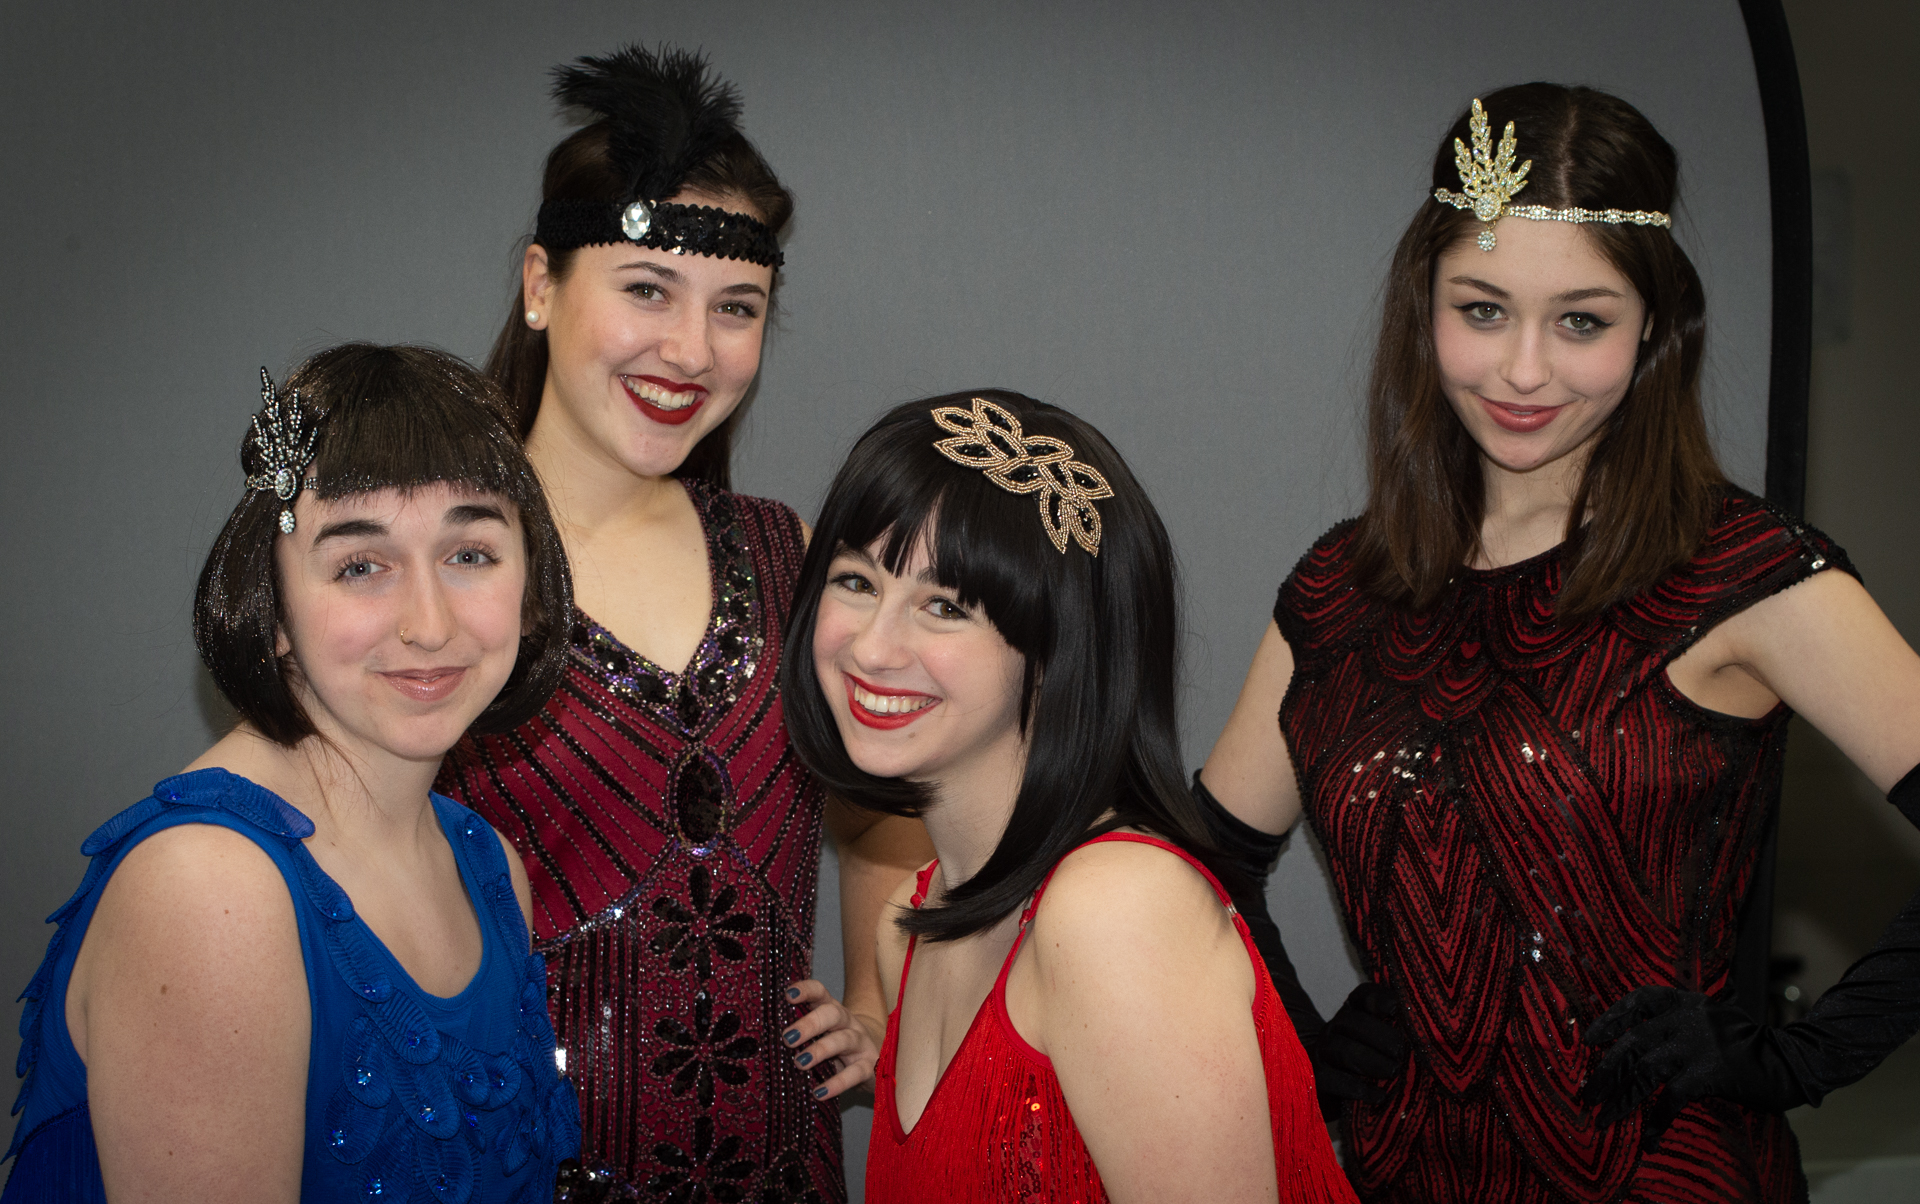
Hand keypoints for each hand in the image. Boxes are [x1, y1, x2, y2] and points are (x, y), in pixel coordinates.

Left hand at [781, 979, 881, 1100]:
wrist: (879, 1062)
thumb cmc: (837, 1049)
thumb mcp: (821, 1037)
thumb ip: (798, 1036)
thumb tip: (759, 1042)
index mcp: (832, 1011)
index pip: (820, 993)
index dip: (806, 990)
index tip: (788, 995)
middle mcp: (848, 1023)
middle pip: (832, 1013)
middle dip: (810, 1024)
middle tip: (788, 1038)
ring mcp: (861, 1043)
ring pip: (844, 1039)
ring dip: (821, 1049)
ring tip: (800, 1063)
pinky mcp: (870, 1067)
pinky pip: (855, 1073)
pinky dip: (837, 1083)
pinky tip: (819, 1093)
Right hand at [1311, 982, 1410, 1111]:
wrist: (1328, 1087)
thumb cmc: (1368, 1062)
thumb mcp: (1380, 1042)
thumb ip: (1400, 1032)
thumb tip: (1434, 1032)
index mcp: (1353, 1012)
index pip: (1363, 996)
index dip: (1380, 999)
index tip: (1397, 1009)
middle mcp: (1335, 1027)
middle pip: (1352, 1021)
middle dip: (1380, 1035)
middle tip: (1400, 1052)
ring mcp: (1322, 1052)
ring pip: (1342, 1049)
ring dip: (1371, 1061)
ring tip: (1393, 1072)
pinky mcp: (1316, 1078)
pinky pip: (1333, 1080)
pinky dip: (1357, 1088)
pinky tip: (1379, 1095)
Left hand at [1581, 986, 1805, 1148]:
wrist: (1792, 1062)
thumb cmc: (1750, 1045)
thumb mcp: (1715, 1019)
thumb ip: (1682, 1022)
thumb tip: (1640, 1041)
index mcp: (1687, 1003)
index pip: (1639, 1000)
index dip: (1612, 1017)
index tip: (1591, 1037)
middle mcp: (1687, 1020)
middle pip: (1633, 1041)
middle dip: (1606, 1070)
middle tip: (1588, 1093)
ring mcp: (1697, 1045)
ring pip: (1645, 1070)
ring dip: (1622, 1098)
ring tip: (1604, 1118)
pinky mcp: (1709, 1073)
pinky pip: (1673, 1098)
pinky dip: (1658, 1120)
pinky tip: (1650, 1138)